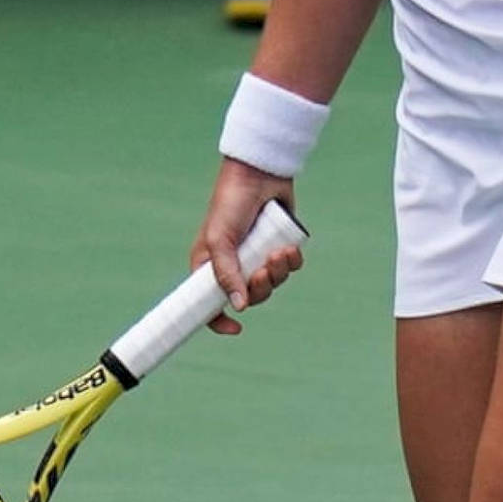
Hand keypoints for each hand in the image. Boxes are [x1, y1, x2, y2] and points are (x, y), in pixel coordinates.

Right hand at [192, 160, 302, 335]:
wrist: (260, 173)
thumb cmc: (230, 203)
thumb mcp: (220, 239)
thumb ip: (227, 274)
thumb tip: (238, 307)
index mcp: (211, 266)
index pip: (211, 303)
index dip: (219, 320)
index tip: (236, 328)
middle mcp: (234, 264)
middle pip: (250, 297)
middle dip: (261, 288)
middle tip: (264, 270)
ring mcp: (257, 255)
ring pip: (273, 283)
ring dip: (279, 273)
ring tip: (280, 253)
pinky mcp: (279, 245)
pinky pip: (289, 267)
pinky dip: (292, 262)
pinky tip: (290, 248)